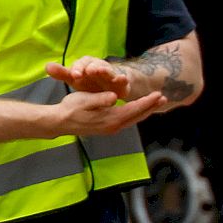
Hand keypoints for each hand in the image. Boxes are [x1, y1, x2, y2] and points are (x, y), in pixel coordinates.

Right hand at [41, 87, 165, 137]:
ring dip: (145, 111)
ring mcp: (111, 129)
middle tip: (164, 98)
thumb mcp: (83, 99)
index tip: (158, 93)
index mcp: (110, 118)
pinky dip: (135, 114)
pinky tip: (138, 109)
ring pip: (133, 119)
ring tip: (155, 103)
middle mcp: (113, 126)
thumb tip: (114, 97)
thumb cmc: (70, 108)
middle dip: (150, 107)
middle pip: (137, 116)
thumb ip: (100, 98)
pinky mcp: (107, 128)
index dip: (147, 101)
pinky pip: (127, 121)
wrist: (59, 122)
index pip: (134, 109)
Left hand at [46, 57, 130, 99]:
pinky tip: (122, 79)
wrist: (110, 87)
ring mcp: (110, 73)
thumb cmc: (89, 81)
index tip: (74, 75)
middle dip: (91, 67)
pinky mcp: (121, 81)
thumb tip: (47, 66)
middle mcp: (98, 66)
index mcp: (85, 66)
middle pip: (94, 64)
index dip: (77, 69)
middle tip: (89, 70)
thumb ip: (62, 73)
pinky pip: (122, 79)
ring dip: (105, 70)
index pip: (80, 64)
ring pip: (108, 70)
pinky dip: (122, 78)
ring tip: (102, 71)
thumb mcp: (75, 79)